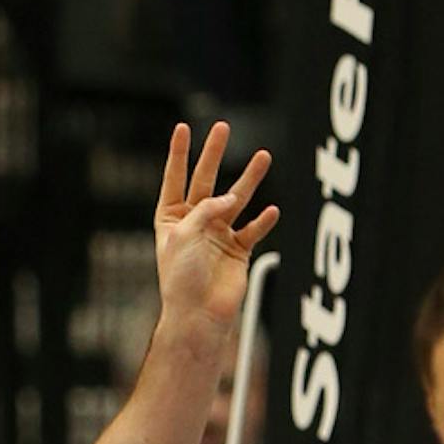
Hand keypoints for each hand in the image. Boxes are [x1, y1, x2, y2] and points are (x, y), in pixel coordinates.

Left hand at [153, 123, 277, 330]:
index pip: (175, 178)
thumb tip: (232, 197)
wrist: (199, 315)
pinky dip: (263, 220)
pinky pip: (253, 229)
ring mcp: (218, 234)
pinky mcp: (239, 250)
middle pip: (207, 179)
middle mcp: (196, 222)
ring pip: (237, 198)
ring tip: (263, 156)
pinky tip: (271, 210)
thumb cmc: (181, 279)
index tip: (183, 127)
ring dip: (249, 178)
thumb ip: (207, 210)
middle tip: (223, 127)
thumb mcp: (184, 235)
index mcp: (172, 218)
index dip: (179, 153)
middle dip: (214, 153)